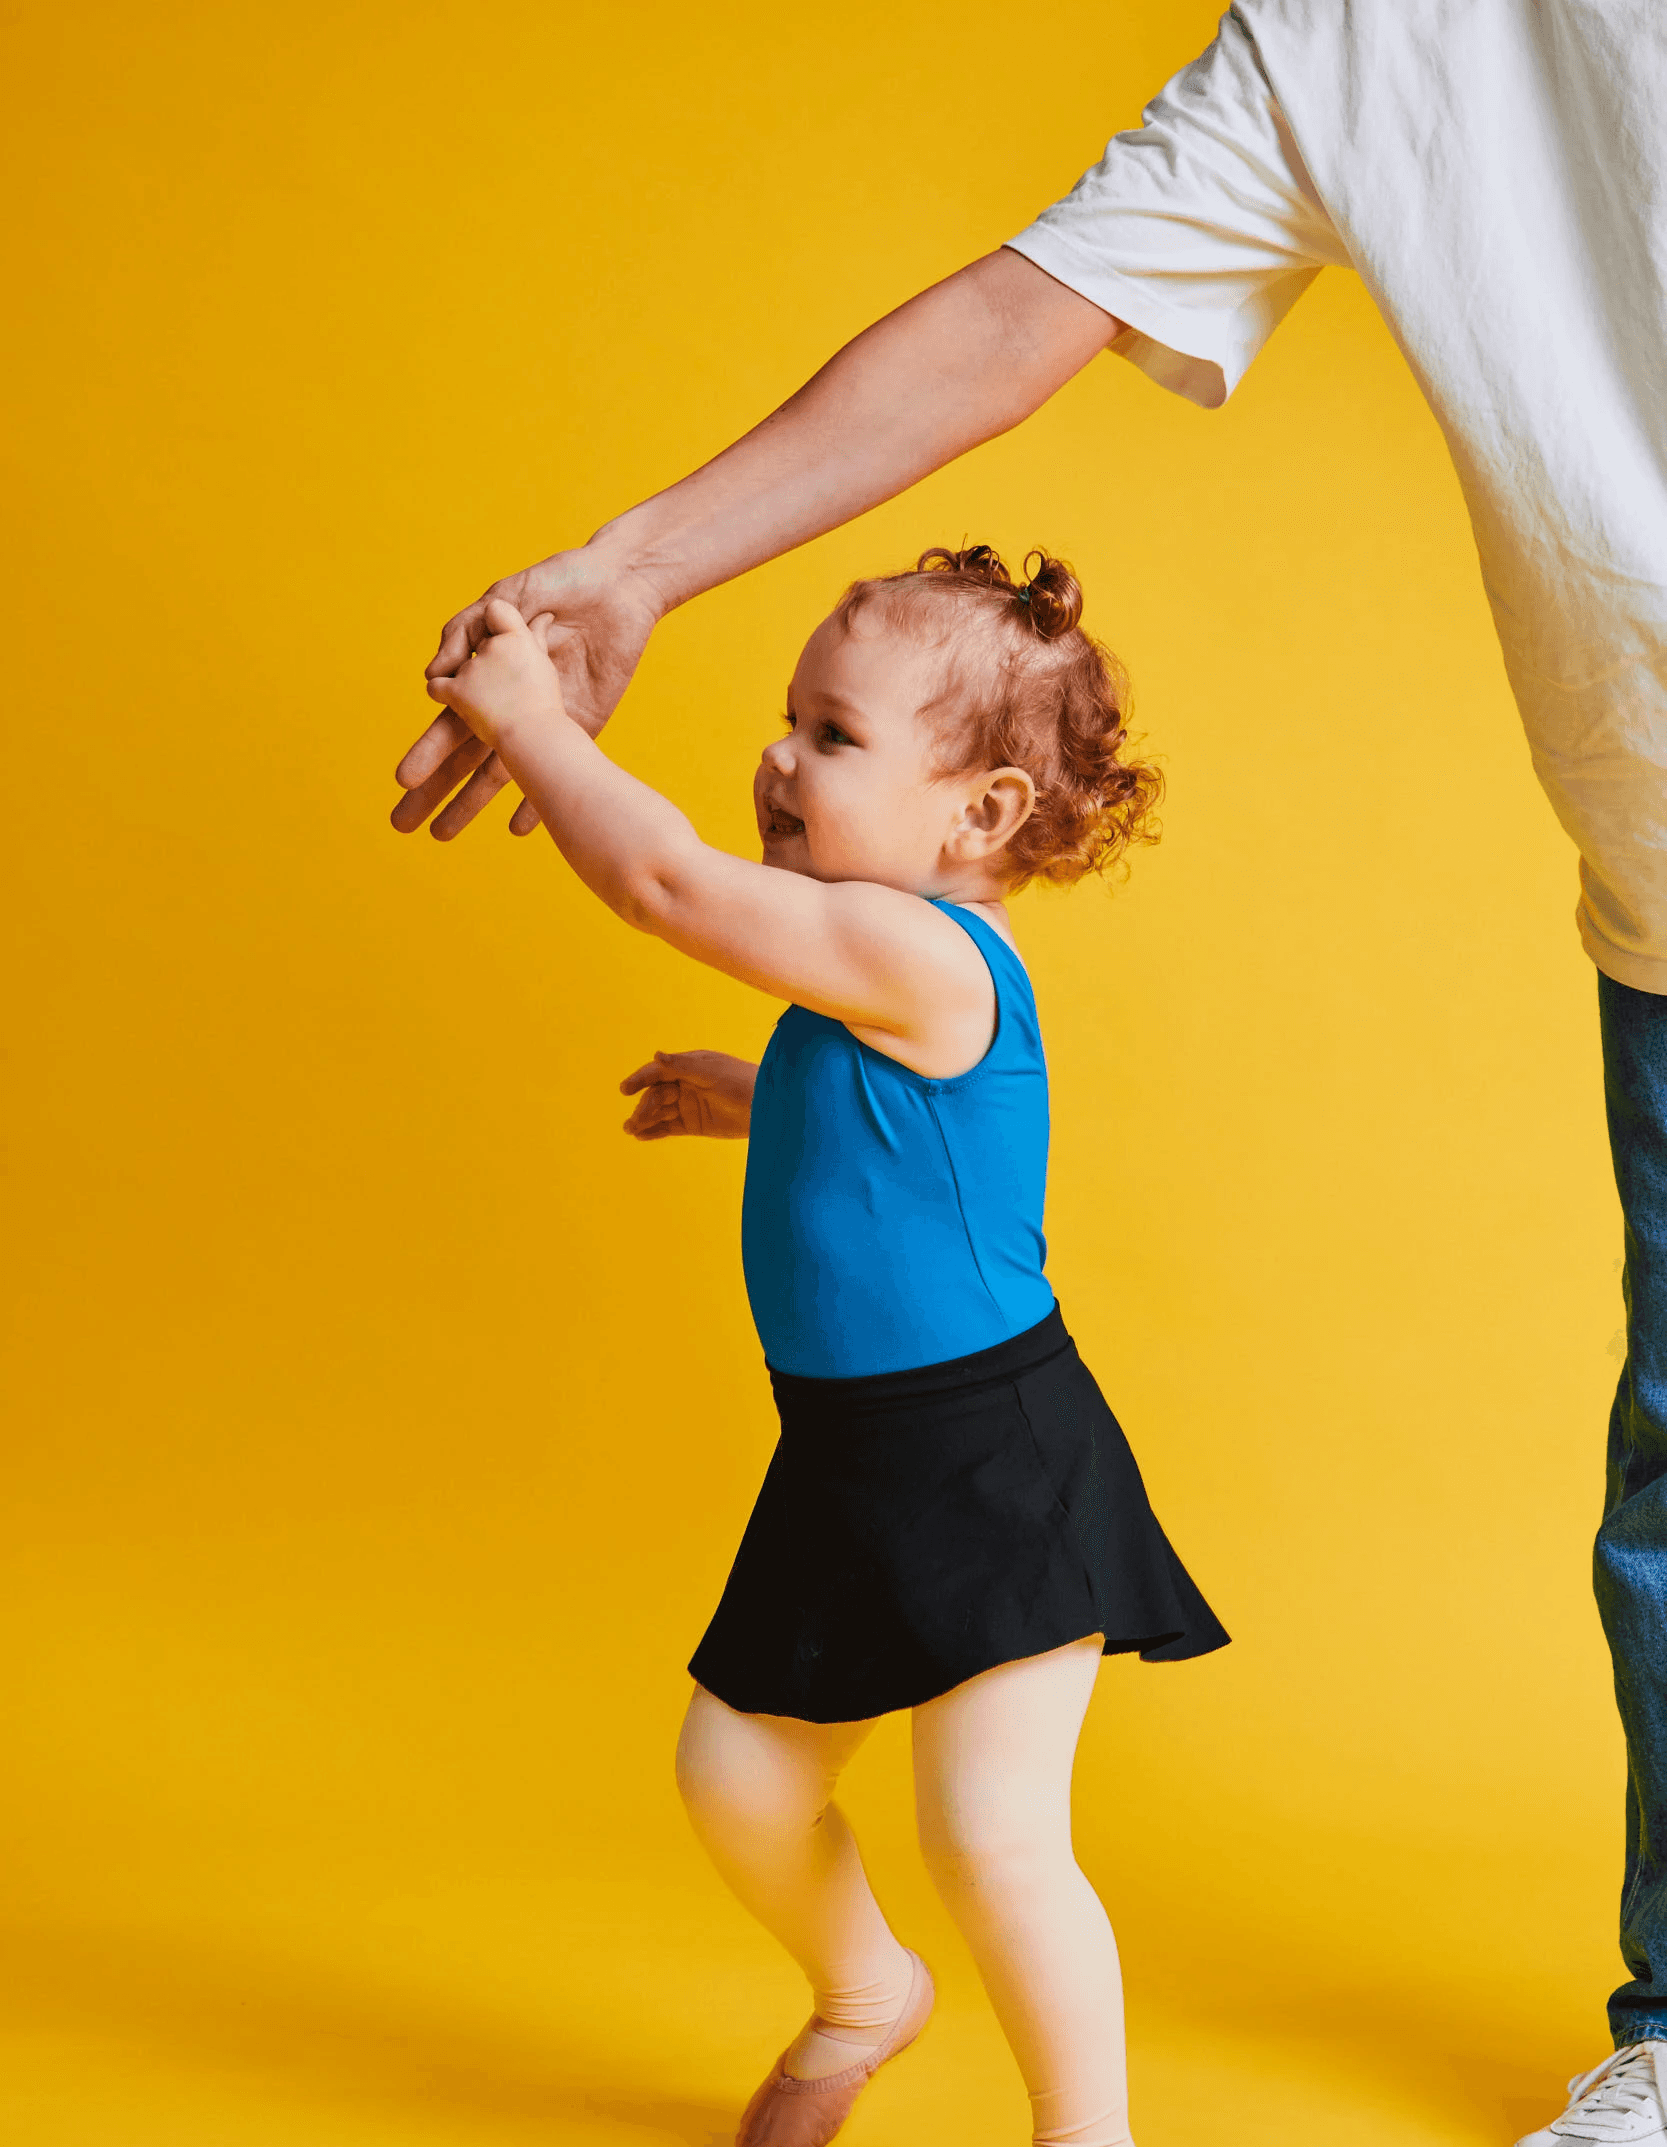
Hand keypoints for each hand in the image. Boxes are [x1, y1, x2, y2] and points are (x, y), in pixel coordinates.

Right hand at [394, 542, 662, 839]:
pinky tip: (518, 828)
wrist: (621, 586)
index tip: (403, 778)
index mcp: (490, 674)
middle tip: (404, 822)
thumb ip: (466, 631)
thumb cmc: (560, 581)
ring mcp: (549, 716)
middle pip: (467, 756)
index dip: (427, 751)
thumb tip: (433, 677)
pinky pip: (561, 765)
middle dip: (436, 789)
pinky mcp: (584, 721)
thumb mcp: (505, 598)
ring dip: (473, 804)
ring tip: (443, 833)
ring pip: (506, 771)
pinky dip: (540, 798)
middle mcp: (514, 702)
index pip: (450, 723)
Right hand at [620, 1051, 756, 1139]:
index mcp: (689, 1066)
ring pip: (660, 1112)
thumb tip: (656, 1055)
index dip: (640, 1079)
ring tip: (630, 1129)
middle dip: (643, 1106)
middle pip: (656, 1094)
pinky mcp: (694, 1124)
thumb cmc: (742, 1082)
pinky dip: (655, 1131)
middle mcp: (686, 1084)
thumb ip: (682, 1065)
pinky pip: (669, 1127)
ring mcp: (689, 1105)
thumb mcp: (711, 1072)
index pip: (658, 1072)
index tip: (625, 1089)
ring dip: (644, 1119)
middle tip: (634, 1120)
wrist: (768, 1108)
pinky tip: (641, 1136)